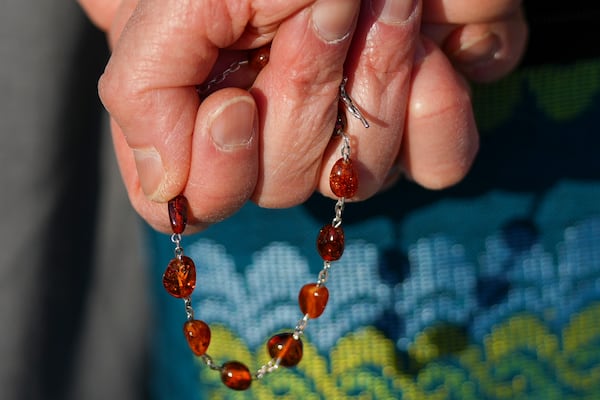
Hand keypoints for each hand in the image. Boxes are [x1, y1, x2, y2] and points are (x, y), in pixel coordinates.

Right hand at [79, 0, 526, 232]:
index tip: (235, 105)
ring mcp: (349, 124)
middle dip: (300, 101)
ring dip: (370, 85)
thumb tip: (163, 188)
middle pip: (280, 186)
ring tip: (382, 4)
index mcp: (209, 96)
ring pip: (354, 177)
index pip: (192, 196)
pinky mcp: (421, 116)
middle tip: (320, 13)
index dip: (217, 172)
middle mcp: (276, 122)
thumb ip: (144, 88)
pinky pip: (437, 164)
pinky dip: (436, 116)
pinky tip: (431, 57)